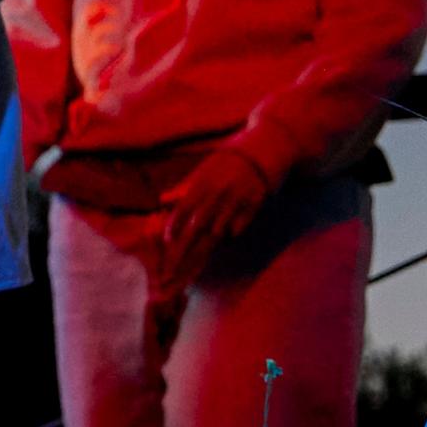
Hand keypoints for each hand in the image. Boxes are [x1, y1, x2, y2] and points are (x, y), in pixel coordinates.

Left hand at [150, 145, 276, 299]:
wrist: (264, 149)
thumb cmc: (230, 159)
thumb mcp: (204, 170)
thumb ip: (184, 188)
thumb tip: (162, 200)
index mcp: (200, 186)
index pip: (181, 213)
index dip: (173, 230)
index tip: (166, 245)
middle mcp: (216, 196)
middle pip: (196, 229)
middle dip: (182, 255)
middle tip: (170, 277)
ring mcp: (235, 202)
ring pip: (218, 232)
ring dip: (206, 248)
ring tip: (194, 265)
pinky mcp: (253, 206)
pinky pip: (238, 228)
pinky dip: (231, 234)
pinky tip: (228, 237)